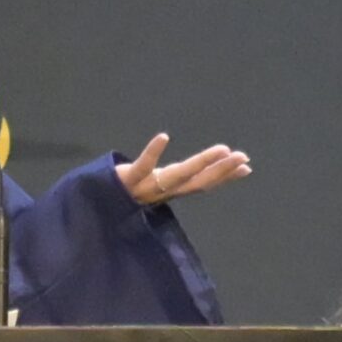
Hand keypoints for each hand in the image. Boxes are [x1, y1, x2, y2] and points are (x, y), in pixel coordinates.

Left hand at [116, 133, 251, 204]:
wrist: (95, 204)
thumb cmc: (129, 191)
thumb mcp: (158, 183)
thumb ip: (180, 175)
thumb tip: (196, 169)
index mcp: (170, 190)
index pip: (202, 184)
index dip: (224, 177)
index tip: (246, 167)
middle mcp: (162, 192)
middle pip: (196, 182)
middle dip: (221, 170)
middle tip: (242, 157)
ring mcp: (146, 187)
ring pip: (177, 176)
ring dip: (201, 163)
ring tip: (221, 149)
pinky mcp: (127, 180)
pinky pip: (142, 166)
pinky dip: (153, 153)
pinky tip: (164, 137)